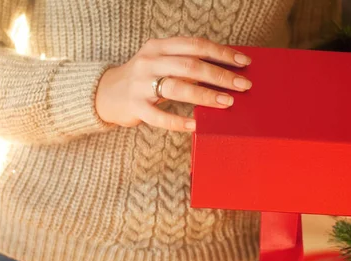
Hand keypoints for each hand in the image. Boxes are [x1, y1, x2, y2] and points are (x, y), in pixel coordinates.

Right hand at [95, 37, 251, 131]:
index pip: (195, 45)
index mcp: (159, 46)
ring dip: (205, 94)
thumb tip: (225, 71)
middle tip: (243, 85)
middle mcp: (149, 61)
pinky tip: (195, 125)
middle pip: (190, 65)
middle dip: (220, 75)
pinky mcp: (135, 107)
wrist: (106, 93)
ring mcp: (140, 84)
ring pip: (177, 87)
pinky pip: (159, 116)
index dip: (221, 53)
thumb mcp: (161, 62)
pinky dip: (179, 121)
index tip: (244, 61)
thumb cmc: (144, 78)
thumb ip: (185, 63)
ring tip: (227, 102)